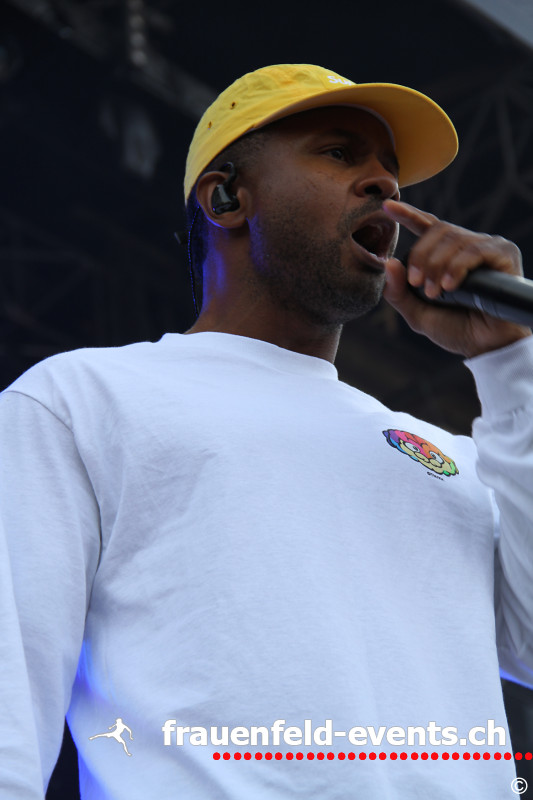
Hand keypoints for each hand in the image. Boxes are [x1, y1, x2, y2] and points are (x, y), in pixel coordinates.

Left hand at [382, 199, 531, 357]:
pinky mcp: (504, 255)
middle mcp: (467, 245)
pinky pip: (475, 250)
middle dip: (421, 256)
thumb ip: (399, 292)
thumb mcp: (417, 313)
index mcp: (446, 254)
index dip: (408, 214)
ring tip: (435, 292)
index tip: (388, 206)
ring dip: (437, 265)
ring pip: (454, 239)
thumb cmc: (455, 328)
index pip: (427, 226)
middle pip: (438, 230)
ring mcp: (487, 247)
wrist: (485, 346)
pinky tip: (450, 285)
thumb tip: (388, 263)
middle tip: (418, 284)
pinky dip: (457, 266)